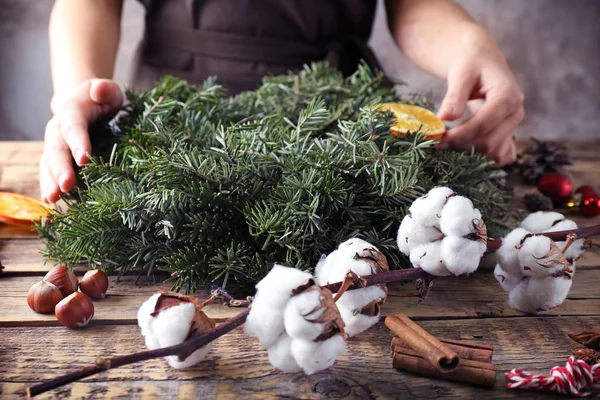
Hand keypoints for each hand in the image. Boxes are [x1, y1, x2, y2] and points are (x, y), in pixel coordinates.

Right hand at [40, 79, 122, 202]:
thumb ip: (106, 89)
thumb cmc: (101, 98)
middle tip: (66, 185)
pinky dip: (50, 185)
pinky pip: (49, 172)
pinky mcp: (56, 157)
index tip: (84, 159)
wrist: (84, 101)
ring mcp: (54, 144)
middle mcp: (57, 128)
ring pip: (48, 163)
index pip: (73, 126)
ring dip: (50, 181)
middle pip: (57, 148)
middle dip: (61, 168)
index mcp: (70, 110)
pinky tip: (52, 201)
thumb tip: (98, 89)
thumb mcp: (109, 90)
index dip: (78, 141)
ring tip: (53, 198)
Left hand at [436, 32, 523, 166]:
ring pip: (494, 151)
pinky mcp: (509, 132)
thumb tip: (444, 118)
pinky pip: (502, 155)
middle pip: (489, 141)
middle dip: (462, 145)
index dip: (461, 135)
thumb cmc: (470, 63)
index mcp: (507, 95)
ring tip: (447, 145)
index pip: (484, 124)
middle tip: (437, 143)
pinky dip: (484, 158)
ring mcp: (514, 124)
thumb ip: (454, 96)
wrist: (481, 60)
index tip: (439, 139)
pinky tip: (464, 151)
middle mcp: (515, 112)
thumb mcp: (461, 74)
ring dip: (470, 153)